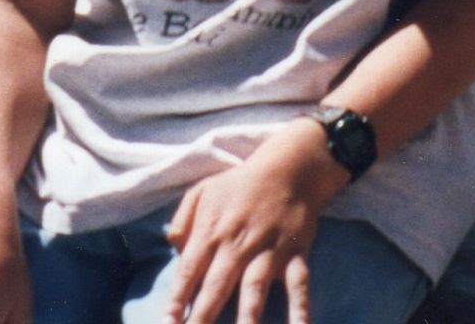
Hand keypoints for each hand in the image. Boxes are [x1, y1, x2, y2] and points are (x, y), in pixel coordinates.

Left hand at [163, 120, 340, 323]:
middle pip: (216, 289)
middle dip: (202, 319)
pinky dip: (301, 308)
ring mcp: (268, 251)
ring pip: (254, 291)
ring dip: (246, 318)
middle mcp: (237, 246)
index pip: (187, 274)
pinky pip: (299, 285)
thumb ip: (181, 221)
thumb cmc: (242, 182)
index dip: (176, 302)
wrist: (291, 166)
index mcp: (211, 232)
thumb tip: (173, 250)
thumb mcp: (202, 190)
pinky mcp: (295, 253)